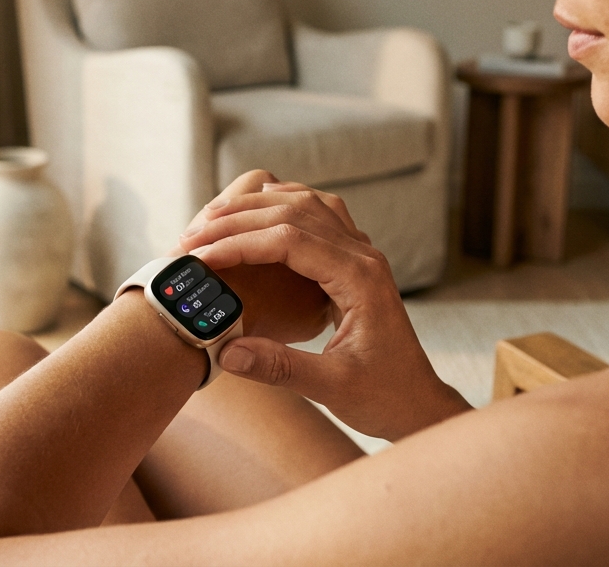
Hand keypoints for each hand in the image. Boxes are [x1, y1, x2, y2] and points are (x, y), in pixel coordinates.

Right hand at [180, 185, 470, 440]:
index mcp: (360, 278)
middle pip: (293, 212)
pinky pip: (317, 214)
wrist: (417, 403)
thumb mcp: (331, 389)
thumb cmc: (382, 398)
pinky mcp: (354, 261)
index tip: (199, 258)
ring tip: (212, 218)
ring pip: (305, 204)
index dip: (239, 244)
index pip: (290, 240)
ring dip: (257, 206)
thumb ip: (280, 368)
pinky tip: (257, 212)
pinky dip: (281, 206)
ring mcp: (362, 253)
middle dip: (237, 220)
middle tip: (190, 237)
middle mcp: (364, 255)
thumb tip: (225, 352)